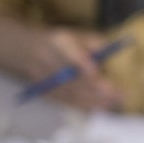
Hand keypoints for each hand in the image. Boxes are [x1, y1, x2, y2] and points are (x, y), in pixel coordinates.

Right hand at [0, 16, 124, 111]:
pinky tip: (101, 107)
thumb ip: (95, 43)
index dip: (80, 63)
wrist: (27, 49)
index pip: (68, 54)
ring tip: (114, 102)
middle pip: (70, 77)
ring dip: (92, 99)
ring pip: (68, 92)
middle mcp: (48, 61)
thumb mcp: (78, 34)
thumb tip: (111, 52)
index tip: (95, 72)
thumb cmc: (62, 42)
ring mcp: (45, 79)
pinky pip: (65, 101)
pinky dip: (83, 106)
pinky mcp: (45, 92)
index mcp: (57, 43)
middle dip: (94, 87)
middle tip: (116, 93)